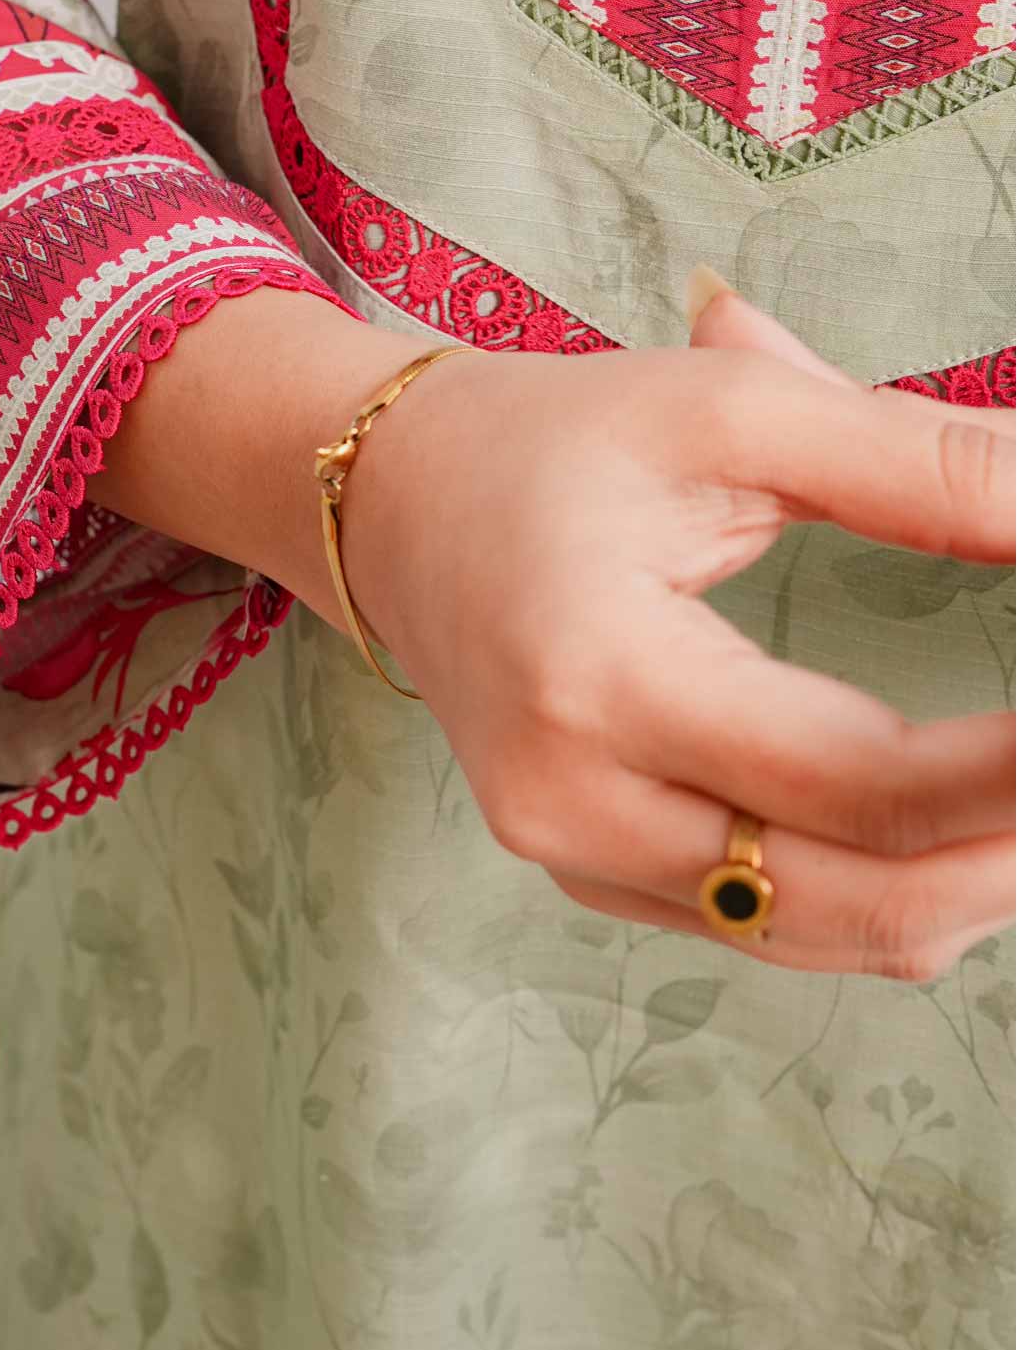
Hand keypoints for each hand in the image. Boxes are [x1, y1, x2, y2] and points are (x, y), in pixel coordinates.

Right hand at [336, 280, 1014, 979]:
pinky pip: (779, 928)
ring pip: (832, 938)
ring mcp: (576, 856)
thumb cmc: (554, 441)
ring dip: (971, 882)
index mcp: (596, 676)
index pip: (857, 780)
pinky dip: (890, 886)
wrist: (396, 506)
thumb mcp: (732, 412)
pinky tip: (955, 819)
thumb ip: (916, 461)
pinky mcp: (593, 874)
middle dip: (1016, 850)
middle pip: (857, 900)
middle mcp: (573, 801)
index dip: (1016, 771)